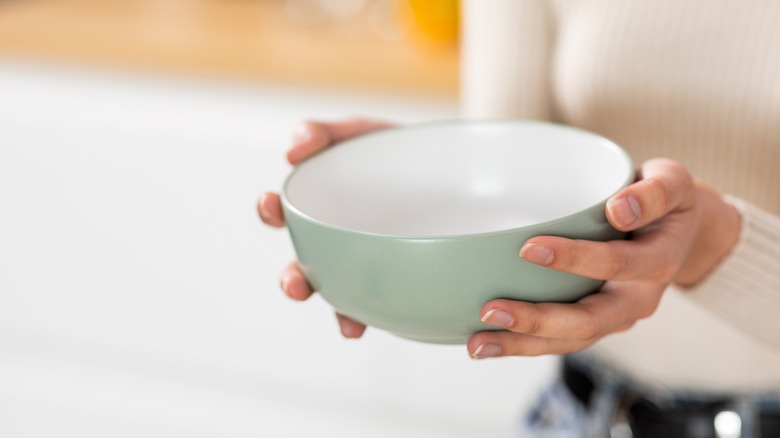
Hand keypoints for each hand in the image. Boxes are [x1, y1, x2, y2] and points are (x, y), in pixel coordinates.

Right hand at [257, 118, 392, 337]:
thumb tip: (292, 151)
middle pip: (304, 267)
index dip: (270, 211)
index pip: (283, 212)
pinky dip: (384, 318)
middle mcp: (335, 242)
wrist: (454, 168)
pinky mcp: (399, 280)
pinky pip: (386, 305)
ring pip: (343, 295)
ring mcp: (366, 264)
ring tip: (346, 323)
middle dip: (294, 280)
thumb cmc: (394, 152)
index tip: (271, 204)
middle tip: (296, 286)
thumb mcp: (360, 132)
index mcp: (320, 206)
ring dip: (338, 312)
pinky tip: (385, 324)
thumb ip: (323, 133)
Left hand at [468, 158, 741, 358]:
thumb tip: (618, 209)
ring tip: (476, 343)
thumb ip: (653, 192)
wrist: (676, 233)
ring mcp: (614, 318)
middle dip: (537, 319)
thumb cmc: (664, 202)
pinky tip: (483, 344)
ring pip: (568, 341)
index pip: (614, 264)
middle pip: (587, 320)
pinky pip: (558, 341)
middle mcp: (636, 300)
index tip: (527, 248)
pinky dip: (521, 345)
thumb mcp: (671, 183)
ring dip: (521, 343)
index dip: (574, 258)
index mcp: (656, 263)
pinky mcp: (593, 324)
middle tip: (490, 309)